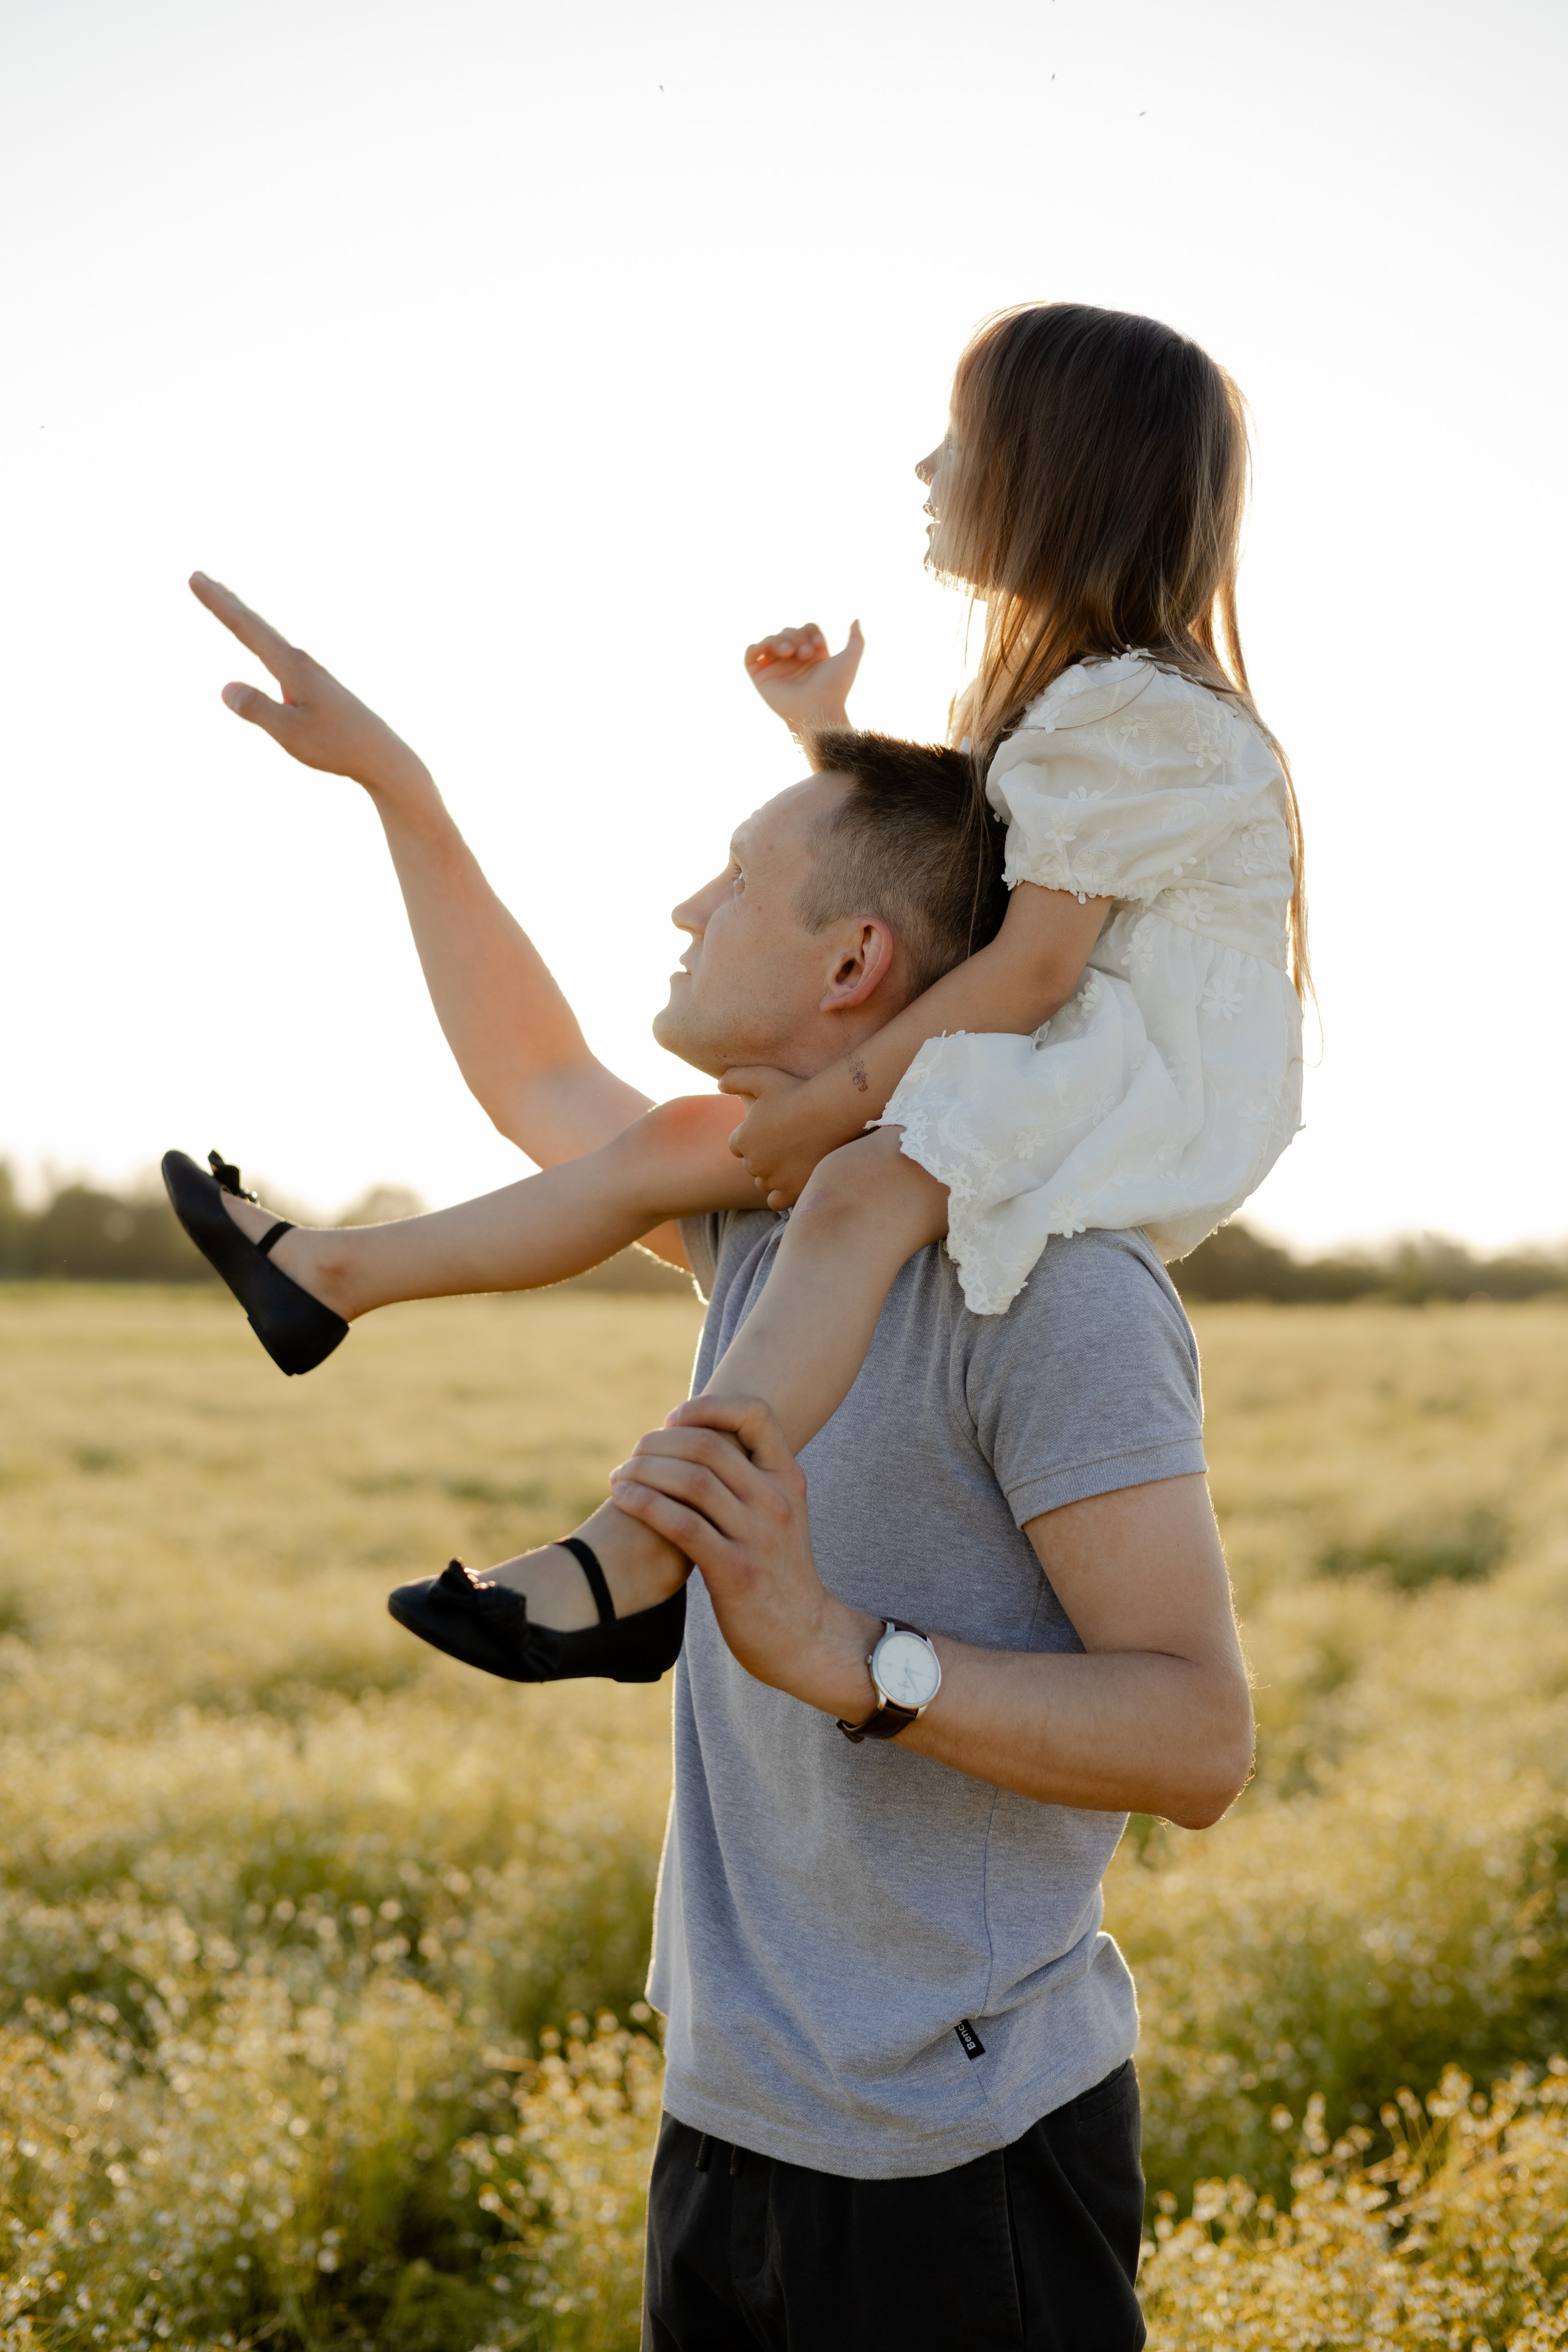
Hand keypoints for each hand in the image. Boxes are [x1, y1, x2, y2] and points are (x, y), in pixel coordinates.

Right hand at [189, 572, 430, 800]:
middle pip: (256, 625)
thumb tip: (225, 687)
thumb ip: (256, 708)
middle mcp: (301, 662)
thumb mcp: (289, 732)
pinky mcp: (316, 686)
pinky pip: (278, 655)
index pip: (246, 628)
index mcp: (292, 666)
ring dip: (243, 617)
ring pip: (268, 638)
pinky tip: (262, 645)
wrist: (383, 756)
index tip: (195, 577)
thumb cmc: (338, 746)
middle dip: (225, 601)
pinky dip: (261, 640)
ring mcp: (310, 673)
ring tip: (225, 600)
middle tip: (200, 577)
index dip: (218, 603)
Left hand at [608, 1396, 877, 1715]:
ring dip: (644, 1471)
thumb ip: (751, 1482)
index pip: (755, 1414)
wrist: (806, 1639)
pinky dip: (644, 1503)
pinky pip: (682, 1524)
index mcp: (788, 1480)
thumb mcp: (779, 1517)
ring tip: (619, 1477)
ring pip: (692, 1481)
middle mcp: (776, 1501)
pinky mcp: (735, 1571)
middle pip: (709, 1445)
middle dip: (659, 1443)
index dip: (707, 1407)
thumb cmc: (779, 1575)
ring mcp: (758, 1536)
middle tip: (633, 1455)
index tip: (673, 1420)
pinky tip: (622, 1499)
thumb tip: (699, 1447)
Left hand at [718, 1065, 855, 1207]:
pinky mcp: (793, 1191)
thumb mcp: (761, 1076)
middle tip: (785, 1143)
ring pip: (763, 1183)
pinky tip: (793, 1182)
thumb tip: (719, 1084)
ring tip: (792, 1161)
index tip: (768, 1130)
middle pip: (751, 1165)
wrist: (831, 1112)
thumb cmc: (797, 1091)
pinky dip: (781, 1194)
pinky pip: (776, 1202)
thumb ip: (735, 1078)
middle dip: (762, 1157)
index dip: (751, 1138)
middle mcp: (754, 1163)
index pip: (737, 1145)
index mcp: (743, 1139)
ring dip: (772, 1175)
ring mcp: (774, 1179)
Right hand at [743, 619, 864, 739]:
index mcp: (812, 656)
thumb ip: (856, 639)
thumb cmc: (835, 686)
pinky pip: (750, 655)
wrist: (818, 708)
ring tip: (788, 653)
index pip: (805, 629)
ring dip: (779, 640)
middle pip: (788, 631)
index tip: (818, 646)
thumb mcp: (851, 658)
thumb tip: (855, 619)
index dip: (810, 632)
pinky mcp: (761, 677)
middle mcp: (793, 661)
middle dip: (796, 636)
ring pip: (770, 639)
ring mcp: (776, 669)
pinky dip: (755, 647)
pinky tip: (766, 651)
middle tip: (804, 654)